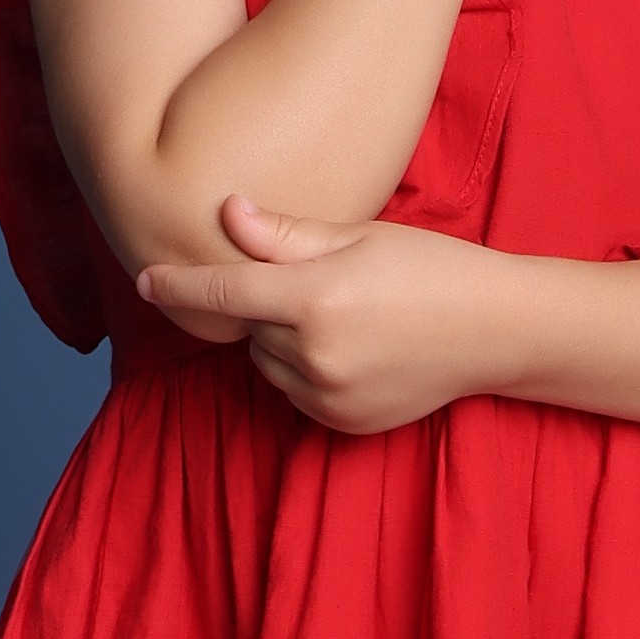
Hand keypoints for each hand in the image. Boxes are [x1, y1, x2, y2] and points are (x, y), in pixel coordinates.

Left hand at [137, 192, 514, 432]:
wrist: (494, 332)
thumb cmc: (430, 270)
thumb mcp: (359, 237)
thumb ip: (284, 235)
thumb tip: (226, 215)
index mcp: (316, 299)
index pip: (222, 294)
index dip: (178, 286)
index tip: (145, 281)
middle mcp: (316, 355)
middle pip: (249, 329)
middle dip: (267, 306)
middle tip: (323, 285)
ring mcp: (329, 396)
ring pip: (267, 365)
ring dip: (283, 341)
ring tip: (344, 318)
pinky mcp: (342, 423)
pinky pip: (295, 394)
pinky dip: (306, 372)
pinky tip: (354, 350)